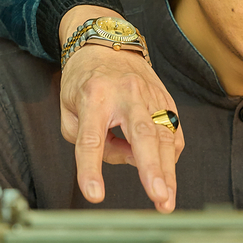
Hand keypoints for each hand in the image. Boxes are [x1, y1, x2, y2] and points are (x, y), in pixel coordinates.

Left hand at [57, 5, 182, 212]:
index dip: (91, 169)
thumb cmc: (84, 79)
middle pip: (141, 134)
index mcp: (93, 96)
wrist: (107, 42)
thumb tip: (125, 160)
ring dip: (168, 172)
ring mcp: (150, 96)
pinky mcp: (166, 99)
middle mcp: (126, 94)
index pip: (90, 139)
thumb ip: (86, 140)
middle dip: (152, 169)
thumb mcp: (68, 109)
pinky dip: (170, 156)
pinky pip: (173, 133)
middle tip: (159, 198)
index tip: (93, 194)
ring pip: (164, 136)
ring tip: (166, 201)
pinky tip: (165, 172)